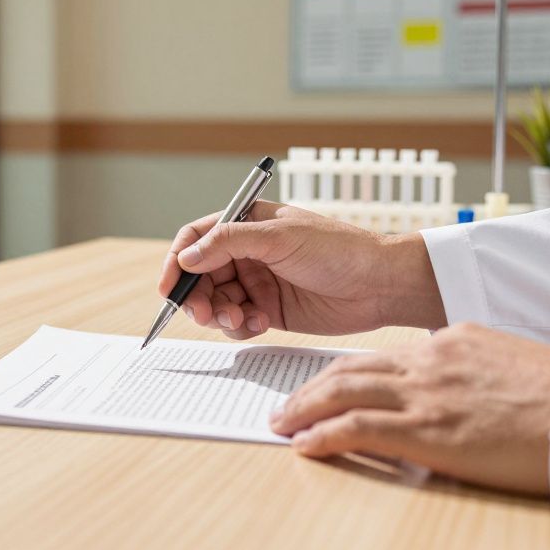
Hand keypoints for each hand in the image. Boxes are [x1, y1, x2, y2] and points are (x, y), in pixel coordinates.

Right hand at [158, 201, 445, 339]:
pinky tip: (260, 322)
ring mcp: (257, 281)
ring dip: (219, 313)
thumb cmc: (339, 249)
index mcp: (247, 223)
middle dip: (197, 295)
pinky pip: (237, 321)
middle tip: (204, 313)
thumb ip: (228, 242)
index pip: (197, 238)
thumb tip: (186, 257)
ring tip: (238, 319)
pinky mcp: (269, 310)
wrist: (380, 285)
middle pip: (200, 274)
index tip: (169, 287)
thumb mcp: (279, 237)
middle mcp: (247, 252)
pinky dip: (240, 326)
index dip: (177, 261)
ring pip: (216, 301)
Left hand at [270, 323, 549, 493]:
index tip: (327, 384)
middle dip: (312, 386)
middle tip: (287, 403)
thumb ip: (472, 367)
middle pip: (351, 368)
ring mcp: (425, 394)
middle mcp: (429, 360)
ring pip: (343, 392)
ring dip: (304, 409)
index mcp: (451, 340)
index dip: (347, 371)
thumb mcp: (511, 363)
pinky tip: (304, 445)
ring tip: (281, 423)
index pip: (383, 356)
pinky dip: (323, 436)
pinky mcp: (426, 430)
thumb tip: (453, 386)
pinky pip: (357, 428)